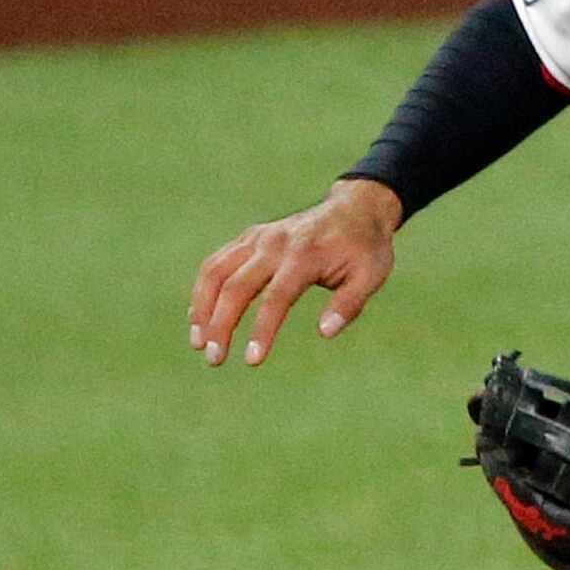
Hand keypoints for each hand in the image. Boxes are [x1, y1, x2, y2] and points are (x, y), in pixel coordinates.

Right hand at [188, 178, 401, 366]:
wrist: (354, 208)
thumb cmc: (365, 248)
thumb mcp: (371, 275)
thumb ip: (349, 304)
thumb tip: (325, 332)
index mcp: (306, 255)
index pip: (277, 297)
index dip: (262, 330)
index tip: (253, 361)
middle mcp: (275, 244)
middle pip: (236, 286)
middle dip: (221, 325)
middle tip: (214, 360)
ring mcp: (258, 238)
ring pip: (216, 271)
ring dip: (202, 308)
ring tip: (198, 343)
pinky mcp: (249, 238)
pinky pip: (217, 262)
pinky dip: (203, 290)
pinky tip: (199, 318)